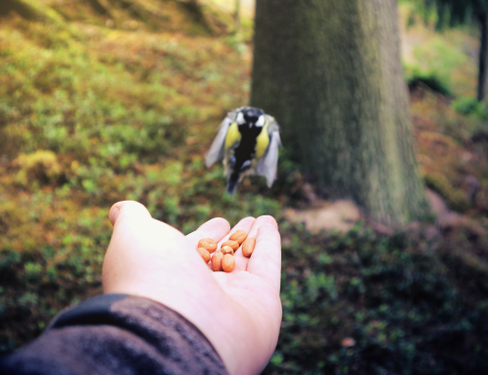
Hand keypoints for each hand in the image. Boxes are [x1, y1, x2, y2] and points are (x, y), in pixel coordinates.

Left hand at [102, 201, 281, 374]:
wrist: (176, 327)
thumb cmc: (149, 277)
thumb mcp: (133, 236)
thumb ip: (131, 218)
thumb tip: (119, 208)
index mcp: (171, 279)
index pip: (194, 252)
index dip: (206, 235)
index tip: (219, 222)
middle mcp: (201, 292)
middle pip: (222, 258)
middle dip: (233, 238)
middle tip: (243, 220)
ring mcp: (232, 299)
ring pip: (246, 260)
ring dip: (254, 237)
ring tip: (262, 217)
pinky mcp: (262, 303)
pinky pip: (268, 265)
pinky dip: (270, 242)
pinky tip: (270, 222)